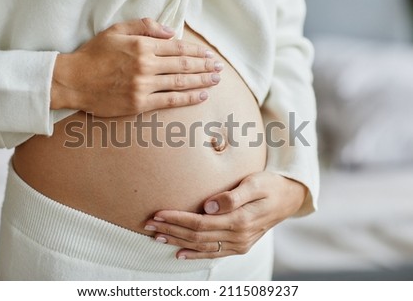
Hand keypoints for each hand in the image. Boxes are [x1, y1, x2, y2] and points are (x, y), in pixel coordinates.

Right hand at [51, 18, 222, 116]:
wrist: (73, 81)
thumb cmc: (94, 55)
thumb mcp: (116, 31)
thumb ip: (144, 27)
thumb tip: (171, 32)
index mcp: (142, 45)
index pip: (178, 47)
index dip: (197, 51)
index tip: (209, 55)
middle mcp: (146, 65)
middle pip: (184, 64)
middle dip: (205, 66)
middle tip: (219, 68)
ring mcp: (144, 85)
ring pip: (181, 82)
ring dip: (202, 81)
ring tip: (215, 80)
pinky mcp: (140, 103)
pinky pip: (170, 100)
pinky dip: (188, 98)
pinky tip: (201, 96)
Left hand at [144, 171, 306, 259]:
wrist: (289, 198)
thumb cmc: (270, 185)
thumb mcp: (255, 183)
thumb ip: (232, 196)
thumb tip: (208, 206)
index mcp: (240, 220)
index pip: (199, 223)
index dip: (176, 219)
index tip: (157, 214)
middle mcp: (238, 237)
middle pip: (196, 236)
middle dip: (171, 230)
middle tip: (148, 224)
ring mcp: (239, 244)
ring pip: (201, 246)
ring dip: (177, 242)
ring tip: (156, 236)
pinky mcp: (240, 246)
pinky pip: (213, 254)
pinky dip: (194, 255)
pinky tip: (179, 254)